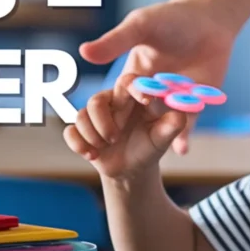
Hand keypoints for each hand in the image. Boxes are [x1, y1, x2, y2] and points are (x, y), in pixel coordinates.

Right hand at [63, 73, 187, 181]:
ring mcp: (95, 117)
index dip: (133, 87)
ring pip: (81, 115)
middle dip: (103, 120)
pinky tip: (91, 155)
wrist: (133, 169)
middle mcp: (111, 103)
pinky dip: (78, 143)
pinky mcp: (82, 131)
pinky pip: (70, 131)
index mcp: (132, 97)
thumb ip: (173, 126)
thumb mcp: (163, 138)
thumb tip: (179, 115)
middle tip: (114, 138)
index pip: (128, 82)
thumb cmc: (150, 146)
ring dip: (92, 134)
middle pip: (97, 99)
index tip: (144, 100)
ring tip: (104, 148)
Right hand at [78, 0, 235, 154]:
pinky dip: (183, 138)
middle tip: (114, 141)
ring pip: (159, 125)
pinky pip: (187, 126)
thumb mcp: (140, 27)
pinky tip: (182, 150)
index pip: (116, 99)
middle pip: (133, 118)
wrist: (208, 20)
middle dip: (122, 130)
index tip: (108, 117)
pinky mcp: (193, 106)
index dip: (109, 110)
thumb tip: (83, 52)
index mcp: (131, 78)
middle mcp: (149, 93)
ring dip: (155, 136)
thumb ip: (115, 42)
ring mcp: (171, 101)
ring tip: (151, 152)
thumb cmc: (169, 19)